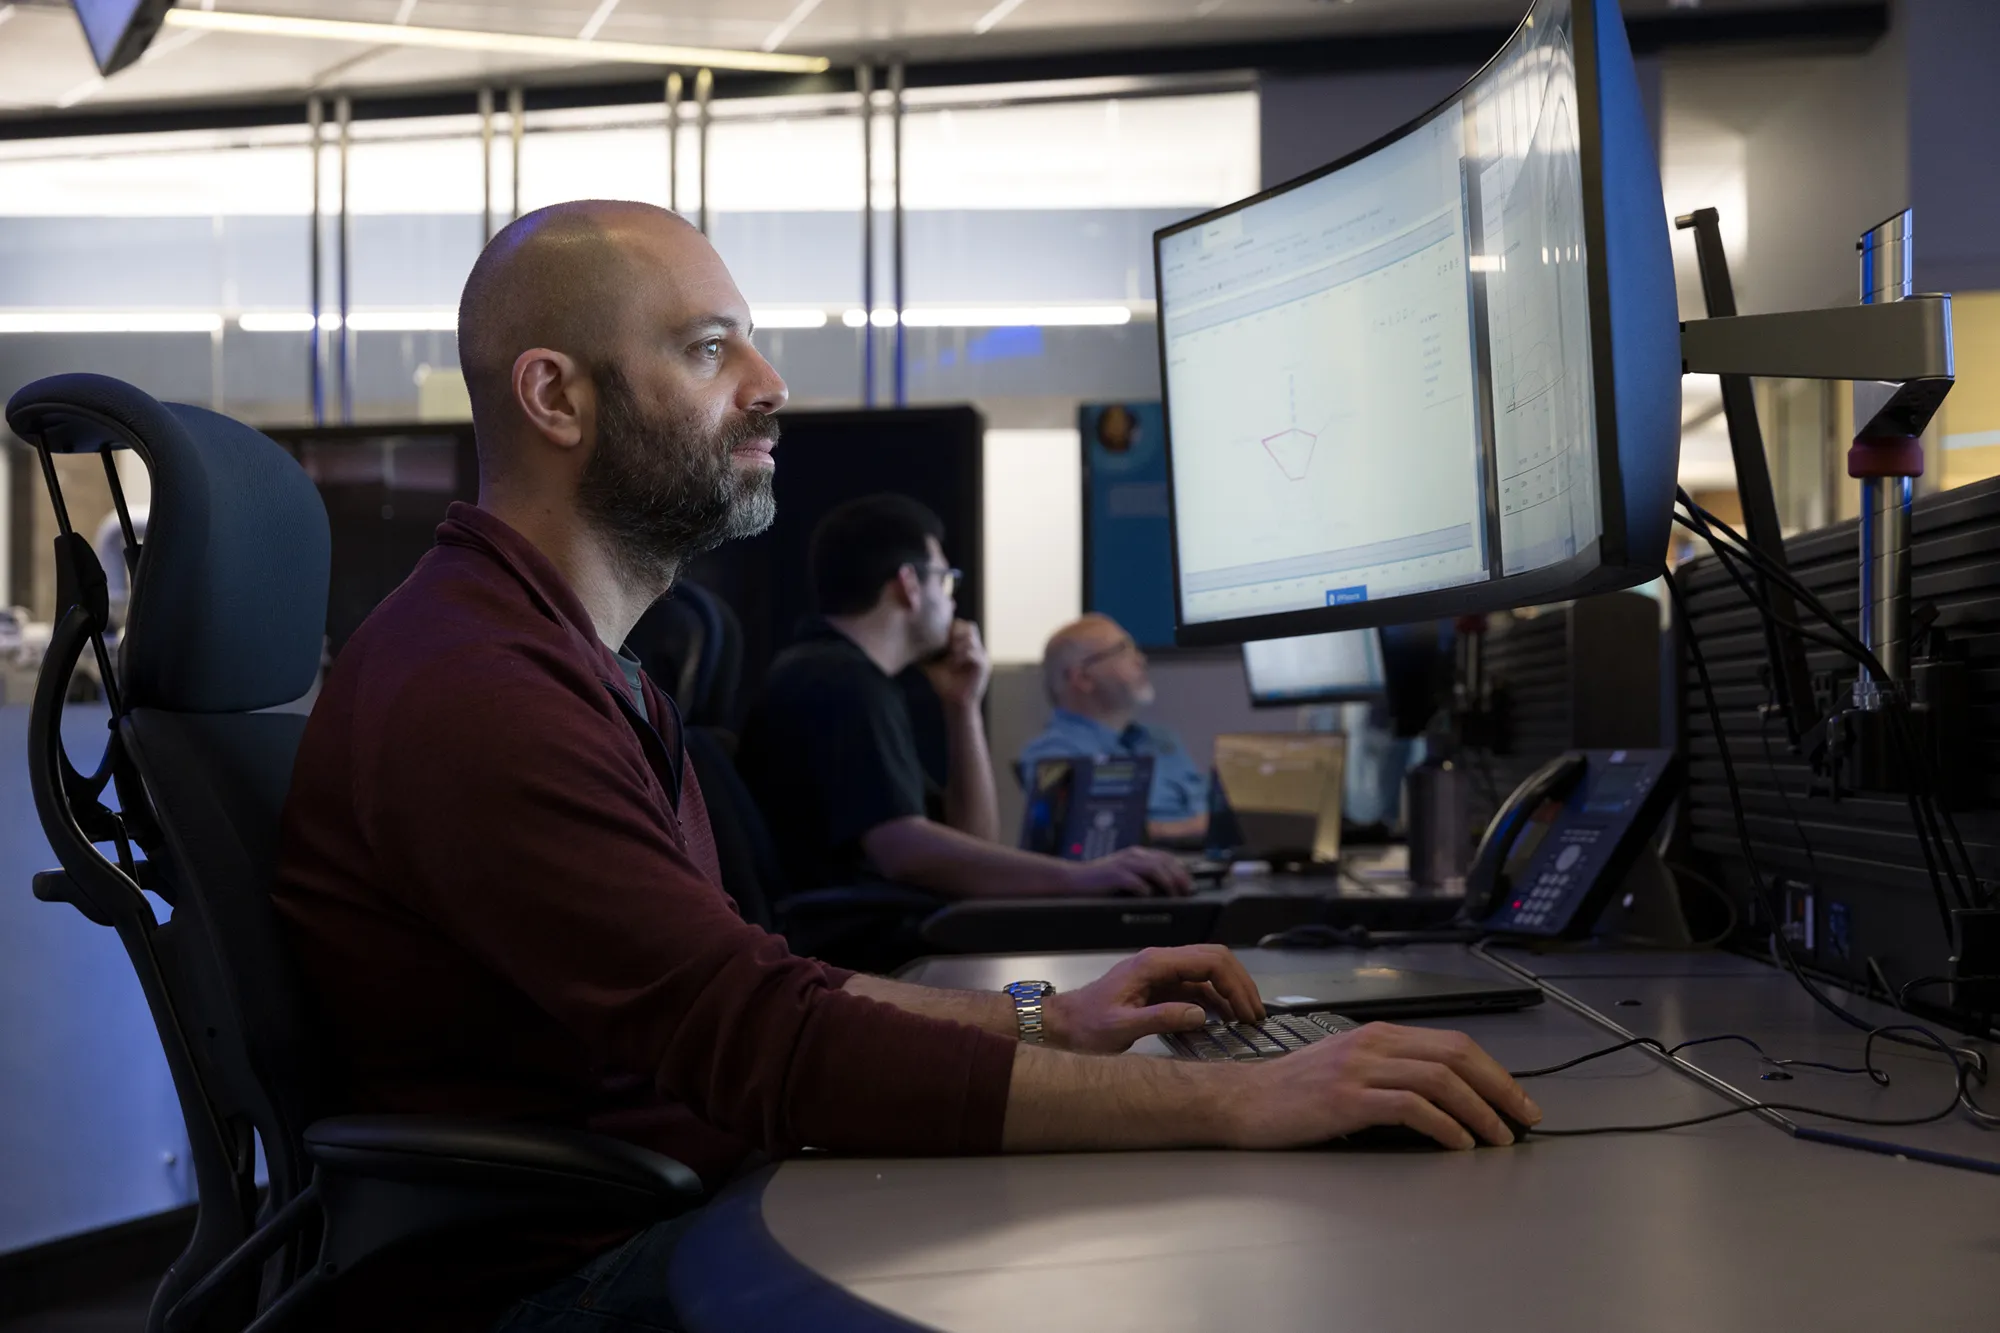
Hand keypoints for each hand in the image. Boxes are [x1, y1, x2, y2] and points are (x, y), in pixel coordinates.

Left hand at [923, 619, 990, 709]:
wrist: (955, 702)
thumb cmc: (944, 683)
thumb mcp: (932, 664)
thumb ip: (925, 652)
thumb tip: (907, 643)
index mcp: (965, 645)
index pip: (962, 625)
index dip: (951, 626)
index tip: (938, 636)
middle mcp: (975, 648)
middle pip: (969, 627)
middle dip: (955, 632)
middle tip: (946, 643)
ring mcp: (981, 656)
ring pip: (971, 638)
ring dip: (958, 644)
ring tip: (950, 655)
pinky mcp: (983, 666)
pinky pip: (974, 653)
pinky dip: (962, 655)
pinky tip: (954, 663)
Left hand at [1043, 944, 1265, 1053]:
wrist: (1062, 1024)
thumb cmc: (1085, 1025)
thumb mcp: (1121, 1027)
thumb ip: (1161, 1019)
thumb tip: (1201, 1015)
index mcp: (1154, 964)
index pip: (1209, 959)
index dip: (1235, 983)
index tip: (1247, 1011)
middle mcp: (1161, 963)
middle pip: (1215, 960)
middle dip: (1239, 985)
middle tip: (1255, 1015)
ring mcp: (1162, 974)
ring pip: (1209, 973)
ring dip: (1230, 993)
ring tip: (1247, 1020)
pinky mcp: (1161, 988)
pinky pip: (1197, 988)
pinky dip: (1216, 1002)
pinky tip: (1225, 1021)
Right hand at [1067, 845, 1193, 896]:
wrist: (1071, 880)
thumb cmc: (1097, 881)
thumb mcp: (1122, 873)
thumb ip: (1140, 876)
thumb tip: (1164, 889)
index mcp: (1136, 854)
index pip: (1166, 857)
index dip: (1181, 870)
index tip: (1189, 884)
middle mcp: (1132, 856)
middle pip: (1164, 861)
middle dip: (1179, 876)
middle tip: (1188, 891)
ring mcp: (1123, 864)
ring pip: (1154, 868)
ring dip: (1168, 882)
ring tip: (1175, 895)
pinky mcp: (1115, 875)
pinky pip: (1136, 881)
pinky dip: (1146, 890)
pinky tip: (1150, 897)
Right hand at [1227, 1022, 1541, 1149]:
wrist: (1241, 1102)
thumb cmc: (1292, 1093)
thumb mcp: (1347, 1069)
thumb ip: (1390, 1073)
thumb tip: (1446, 1098)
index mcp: (1377, 1035)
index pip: (1452, 1043)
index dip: (1494, 1071)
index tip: (1517, 1100)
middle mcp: (1372, 1044)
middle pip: (1455, 1055)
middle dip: (1499, 1088)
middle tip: (1524, 1118)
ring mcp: (1359, 1069)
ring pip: (1440, 1079)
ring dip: (1480, 1111)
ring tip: (1499, 1138)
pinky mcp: (1346, 1099)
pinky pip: (1410, 1106)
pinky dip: (1445, 1126)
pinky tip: (1459, 1143)